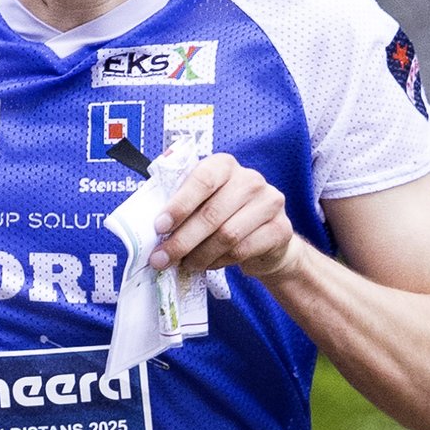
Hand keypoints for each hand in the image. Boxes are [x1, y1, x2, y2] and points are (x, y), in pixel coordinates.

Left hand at [150, 151, 299, 283]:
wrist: (266, 237)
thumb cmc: (224, 216)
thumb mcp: (202, 202)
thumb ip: (181, 204)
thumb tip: (149, 226)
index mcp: (225, 165)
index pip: (202, 180)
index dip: (179, 205)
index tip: (160, 227)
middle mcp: (250, 180)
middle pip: (212, 214)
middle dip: (182, 240)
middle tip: (162, 259)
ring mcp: (269, 203)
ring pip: (227, 236)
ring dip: (199, 255)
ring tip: (184, 264)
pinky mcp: (280, 229)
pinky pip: (243, 251)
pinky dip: (219, 262)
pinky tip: (208, 265)